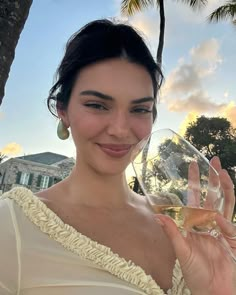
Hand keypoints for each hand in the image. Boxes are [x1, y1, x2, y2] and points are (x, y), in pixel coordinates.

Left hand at [155, 156, 235, 294]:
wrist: (213, 291)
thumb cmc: (195, 274)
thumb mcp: (181, 252)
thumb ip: (172, 234)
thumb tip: (158, 216)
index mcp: (195, 222)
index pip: (195, 197)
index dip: (194, 182)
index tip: (192, 166)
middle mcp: (208, 222)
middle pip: (212, 195)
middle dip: (212, 178)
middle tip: (211, 160)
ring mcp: (222, 229)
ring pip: (226, 203)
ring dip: (225, 188)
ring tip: (222, 172)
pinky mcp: (233, 239)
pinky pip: (229, 226)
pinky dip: (224, 222)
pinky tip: (218, 218)